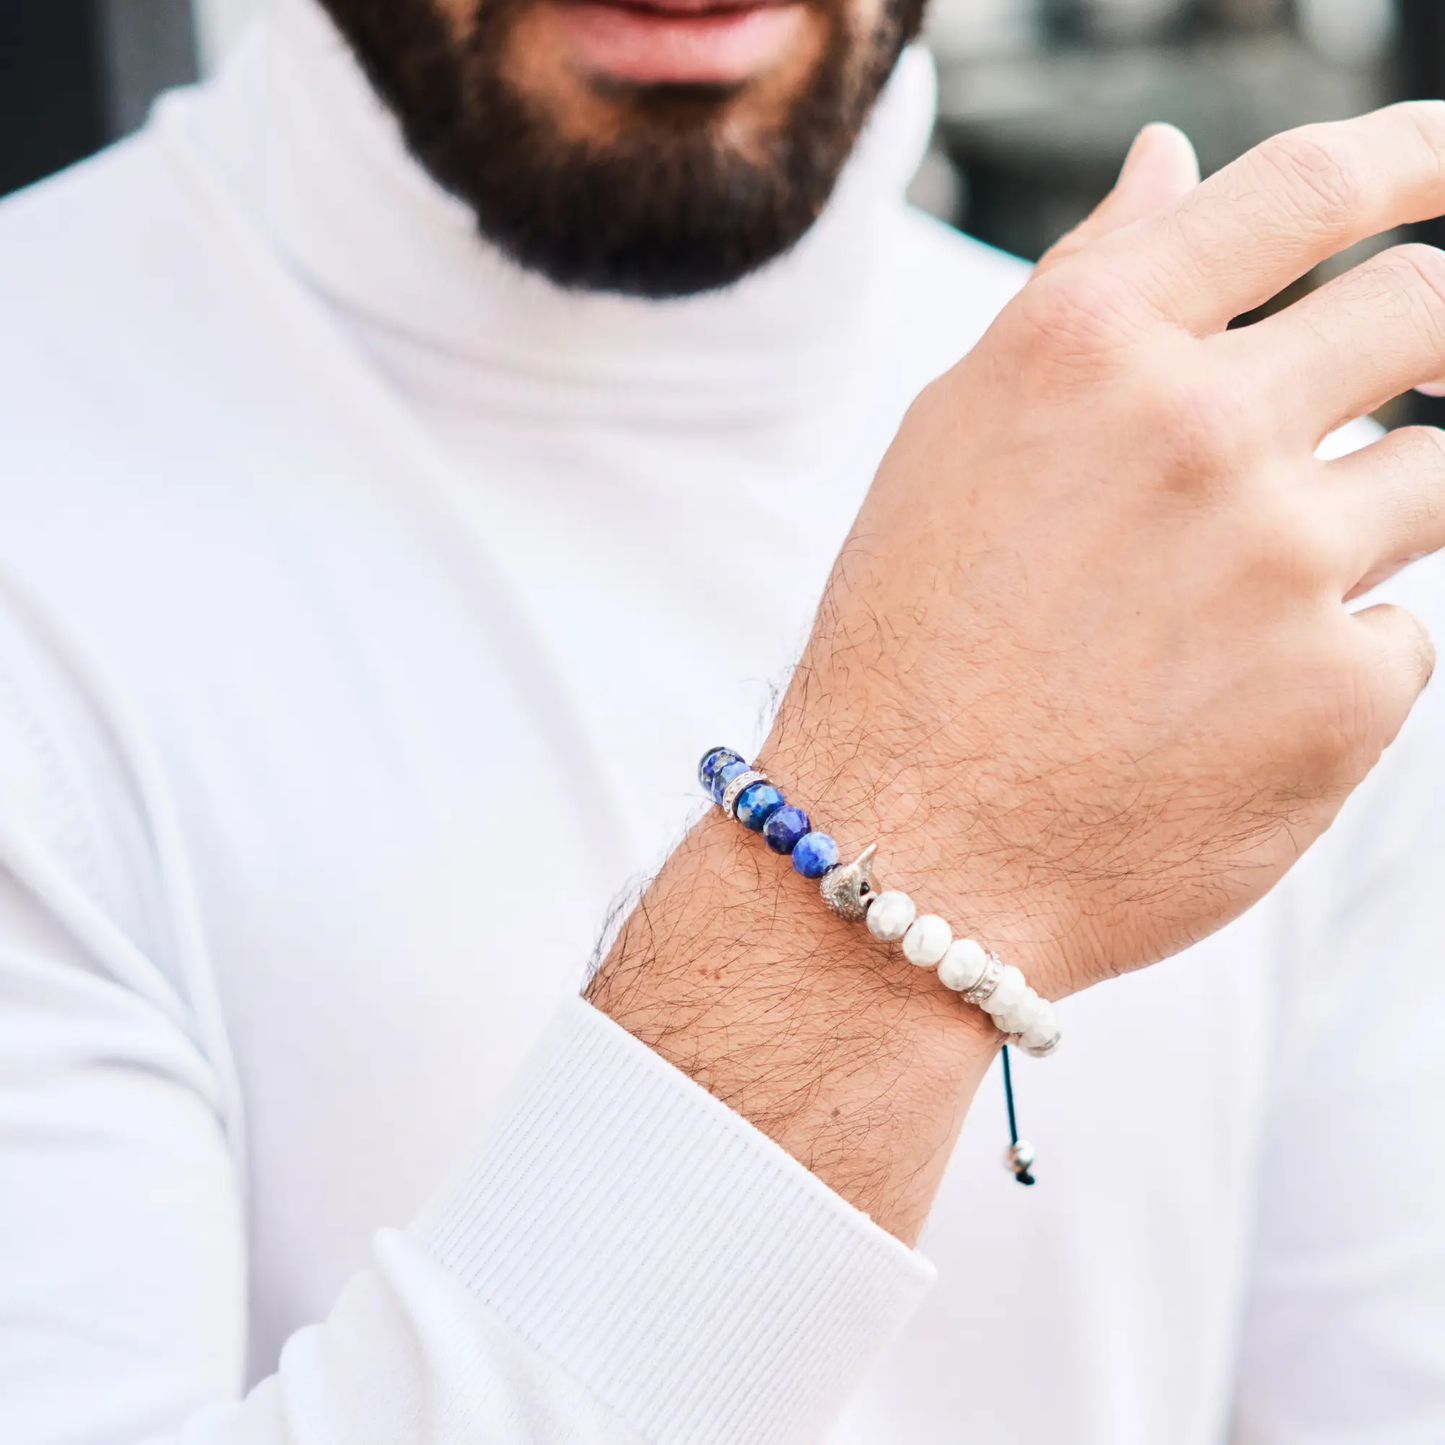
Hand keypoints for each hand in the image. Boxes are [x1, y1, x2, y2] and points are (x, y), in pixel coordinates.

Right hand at [765, 103, 1444, 1000]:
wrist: (904, 854)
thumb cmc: (910, 645)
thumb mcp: (955, 438)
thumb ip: (1083, 287)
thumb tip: (1171, 160)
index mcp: (1087, 347)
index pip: (1306, 188)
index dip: (1419, 152)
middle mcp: (1194, 431)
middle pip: (1421, 313)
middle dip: (1425, 342)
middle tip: (1380, 398)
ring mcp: (1280, 563)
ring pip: (1435, 479)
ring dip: (1363, 518)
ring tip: (1234, 602)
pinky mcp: (1342, 695)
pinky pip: (1405, 632)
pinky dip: (1338, 653)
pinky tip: (1225, 706)